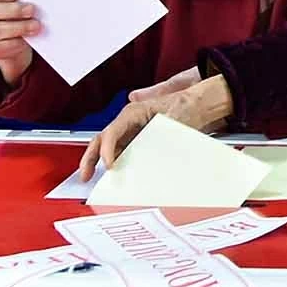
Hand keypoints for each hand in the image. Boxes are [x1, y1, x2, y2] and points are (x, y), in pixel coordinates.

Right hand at [78, 74, 234, 175]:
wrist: (199, 105)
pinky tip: (118, 177)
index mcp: (132, 113)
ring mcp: (132, 130)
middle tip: (86, 176)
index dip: (106, 150)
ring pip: (110, 147)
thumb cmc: (186, 107)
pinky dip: (117, 163)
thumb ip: (157, 137)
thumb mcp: (171, 122)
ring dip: (101, 162)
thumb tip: (146, 155)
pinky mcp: (139, 140)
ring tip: (96, 180)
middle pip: (102, 139)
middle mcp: (128, 121)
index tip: (109, 166)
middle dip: (91, 158)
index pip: (111, 132)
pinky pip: (123, 151)